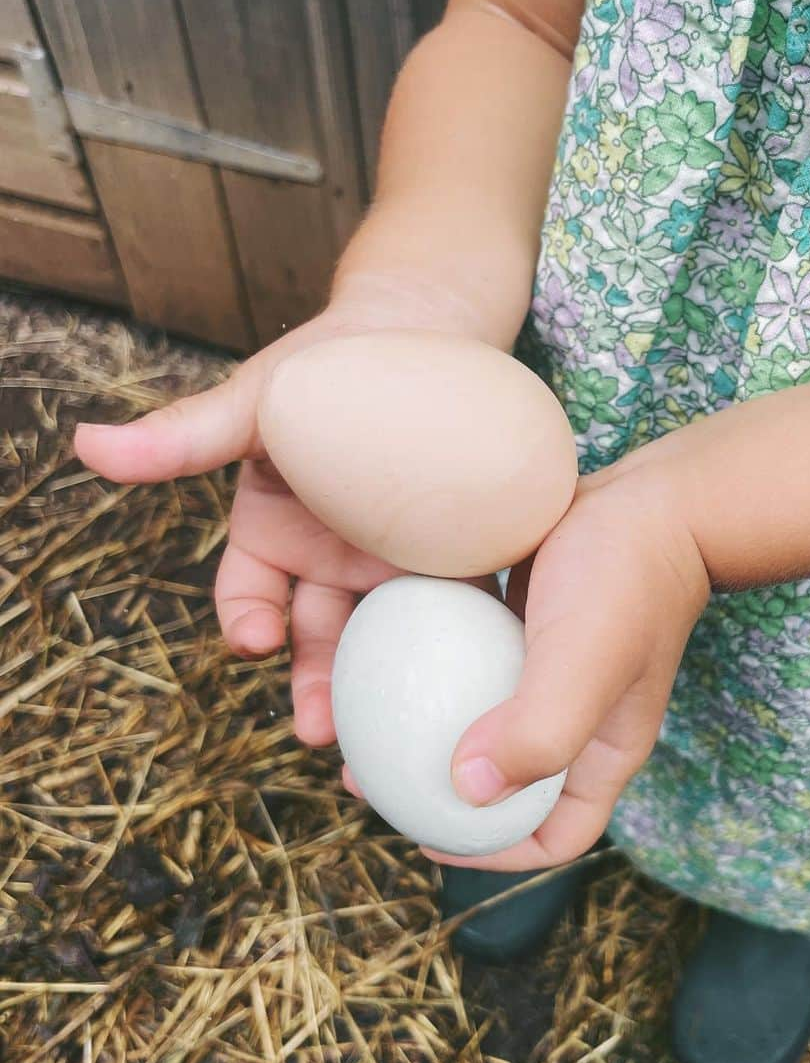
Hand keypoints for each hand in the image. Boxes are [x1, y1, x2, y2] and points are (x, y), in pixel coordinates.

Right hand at [73, 279, 474, 747]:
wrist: (426, 328)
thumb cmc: (330, 359)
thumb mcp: (258, 398)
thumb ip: (188, 435)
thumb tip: (89, 446)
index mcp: (275, 530)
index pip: (248, 594)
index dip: (246, 621)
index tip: (255, 639)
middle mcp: (330, 558)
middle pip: (316, 638)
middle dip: (313, 686)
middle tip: (317, 729)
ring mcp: (393, 564)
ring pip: (383, 642)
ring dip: (379, 689)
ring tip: (383, 733)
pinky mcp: (457, 558)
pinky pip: (456, 612)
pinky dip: (456, 650)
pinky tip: (466, 685)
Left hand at [413, 446, 710, 870]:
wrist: (652, 495)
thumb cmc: (626, 581)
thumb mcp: (585, 662)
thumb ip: (536, 733)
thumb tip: (467, 789)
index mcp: (601, 752)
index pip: (554, 836)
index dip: (495, 855)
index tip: (428, 839)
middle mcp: (575, 720)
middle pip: (505, 786)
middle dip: (439, 795)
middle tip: (373, 779)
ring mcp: (549, 673)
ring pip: (480, 721)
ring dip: (425, 731)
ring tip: (364, 722)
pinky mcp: (527, 627)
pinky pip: (470, 662)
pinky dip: (431, 667)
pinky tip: (384, 652)